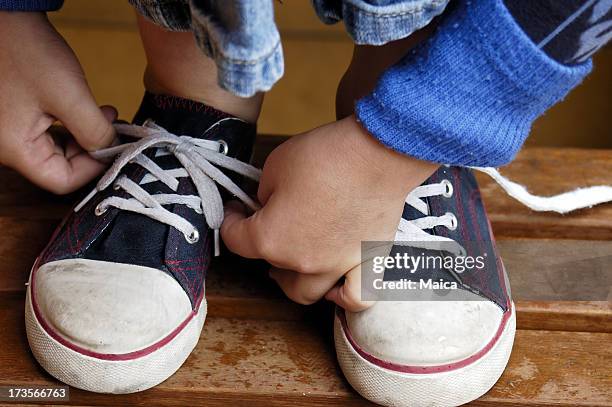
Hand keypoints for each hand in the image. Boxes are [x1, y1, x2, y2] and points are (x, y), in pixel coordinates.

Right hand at [0, 12, 115, 193]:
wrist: (3, 16)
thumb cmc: (26, 51)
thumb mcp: (69, 96)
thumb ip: (93, 130)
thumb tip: (111, 148)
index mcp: (15, 148)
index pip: (61, 181)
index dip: (94, 168)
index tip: (116, 149)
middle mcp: (9, 145)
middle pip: (60, 166)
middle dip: (92, 149)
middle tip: (116, 129)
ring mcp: (12, 131)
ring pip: (58, 149)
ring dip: (86, 136)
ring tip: (107, 115)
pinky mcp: (17, 116)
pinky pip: (49, 132)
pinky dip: (73, 125)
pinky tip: (91, 110)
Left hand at [221, 116, 437, 310]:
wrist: (378, 152)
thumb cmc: (327, 156)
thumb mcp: (275, 165)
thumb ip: (264, 193)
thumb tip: (269, 202)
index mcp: (271, 239)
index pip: (236, 240)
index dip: (230, 221)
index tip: (235, 209)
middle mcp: (302, 261)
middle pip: (271, 266)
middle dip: (262, 246)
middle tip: (266, 224)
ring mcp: (337, 267)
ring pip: (306, 292)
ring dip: (293, 280)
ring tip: (292, 261)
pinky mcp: (367, 261)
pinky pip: (354, 297)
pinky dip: (341, 296)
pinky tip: (336, 284)